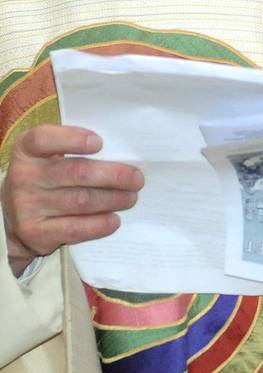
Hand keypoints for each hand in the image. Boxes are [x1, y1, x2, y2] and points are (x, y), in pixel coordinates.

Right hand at [1, 125, 143, 276]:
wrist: (14, 216)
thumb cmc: (46, 175)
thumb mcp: (50, 157)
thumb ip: (77, 149)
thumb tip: (124, 152)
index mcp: (27, 150)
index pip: (44, 139)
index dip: (72, 139)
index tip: (99, 143)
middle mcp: (23, 177)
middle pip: (76, 172)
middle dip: (114, 175)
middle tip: (137, 179)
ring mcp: (27, 207)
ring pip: (81, 201)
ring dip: (113, 199)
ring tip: (131, 197)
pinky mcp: (36, 233)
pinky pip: (75, 229)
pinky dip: (100, 224)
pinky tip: (114, 219)